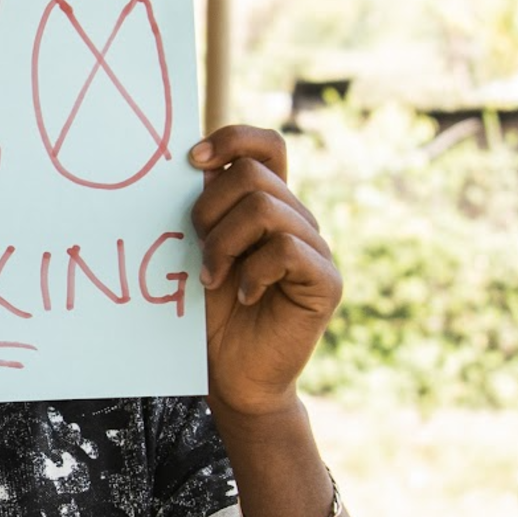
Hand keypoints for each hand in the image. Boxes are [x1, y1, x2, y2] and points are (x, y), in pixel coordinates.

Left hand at [188, 126, 340, 417]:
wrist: (231, 377)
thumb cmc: (210, 316)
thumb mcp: (198, 253)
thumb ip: (203, 210)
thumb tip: (192, 163)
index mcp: (267, 205)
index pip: (265, 146)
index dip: (233, 139)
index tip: (192, 161)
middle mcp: (295, 219)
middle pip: (253, 174)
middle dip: (209, 210)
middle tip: (199, 253)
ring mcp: (314, 248)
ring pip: (266, 210)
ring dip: (225, 244)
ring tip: (213, 279)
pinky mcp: (325, 280)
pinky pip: (286, 249)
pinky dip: (253, 272)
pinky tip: (243, 296)